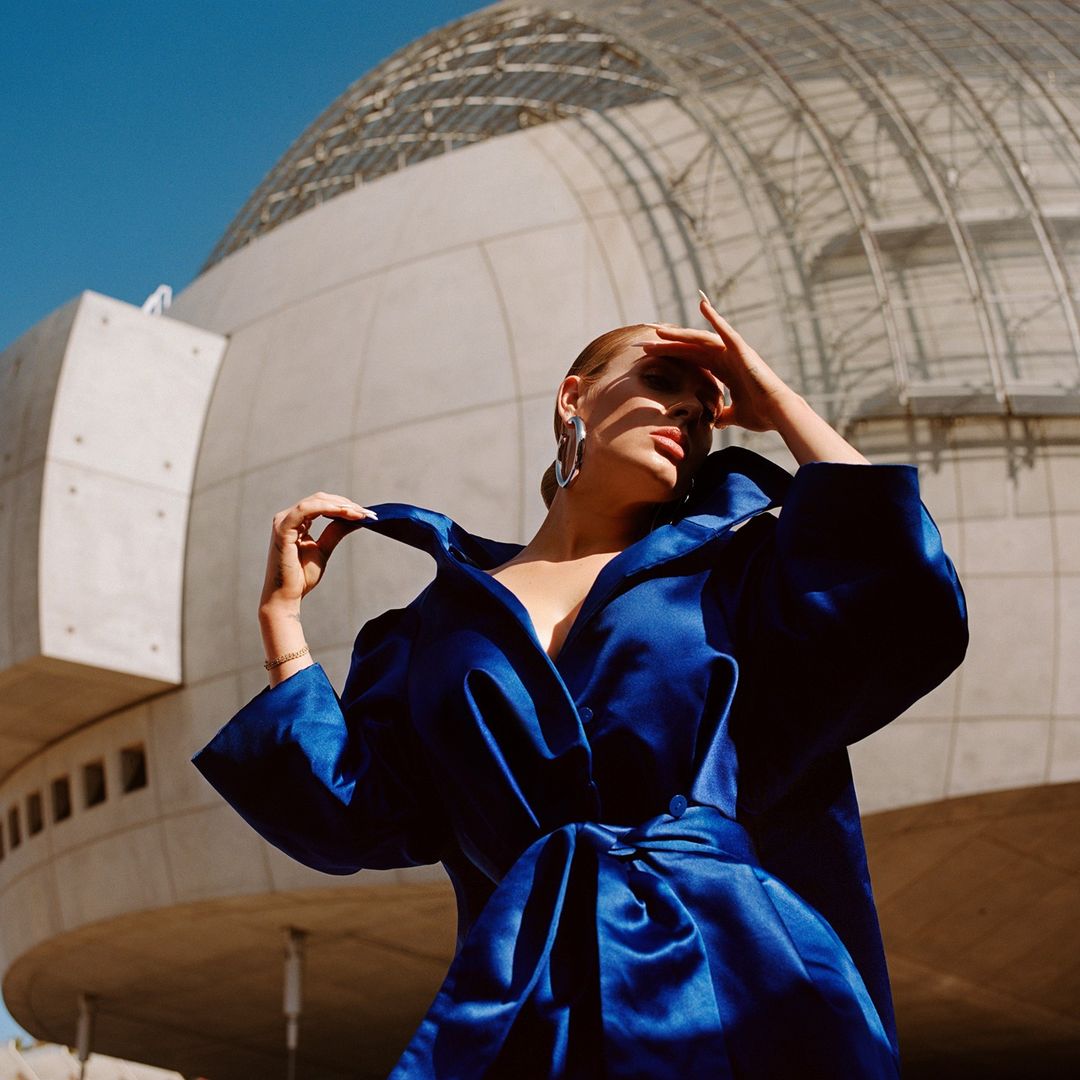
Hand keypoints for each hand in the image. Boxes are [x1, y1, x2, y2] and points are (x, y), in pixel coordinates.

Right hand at [259, 492, 377, 612]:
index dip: (344, 505)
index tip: (366, 513)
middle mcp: (287, 518)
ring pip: (315, 501)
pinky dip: (328, 508)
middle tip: (367, 512)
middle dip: (346, 504)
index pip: (322, 504)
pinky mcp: (282, 529)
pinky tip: (345, 513)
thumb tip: (355, 519)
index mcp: (296, 522)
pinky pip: (306, 510)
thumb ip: (335, 531)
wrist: (287, 596)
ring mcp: (283, 522)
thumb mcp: (324, 549)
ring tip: (359, 513)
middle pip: (320, 499)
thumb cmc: (301, 577)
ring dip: (340, 505)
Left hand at [641, 292, 796, 432]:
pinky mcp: (742, 350)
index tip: (650, 356)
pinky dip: (714, 317)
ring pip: (701, 339)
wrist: (778, 414)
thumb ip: (724, 415)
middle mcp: (727, 358)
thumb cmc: (762, 415)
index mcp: (725, 371)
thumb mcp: (736, 415)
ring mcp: (734, 352)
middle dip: (668, 346)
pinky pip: (725, 330)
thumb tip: (714, 422)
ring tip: (658, 332)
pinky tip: (702, 304)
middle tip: (645, 345)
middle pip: (691, 348)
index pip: (691, 360)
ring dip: (679, 335)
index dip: (671, 356)